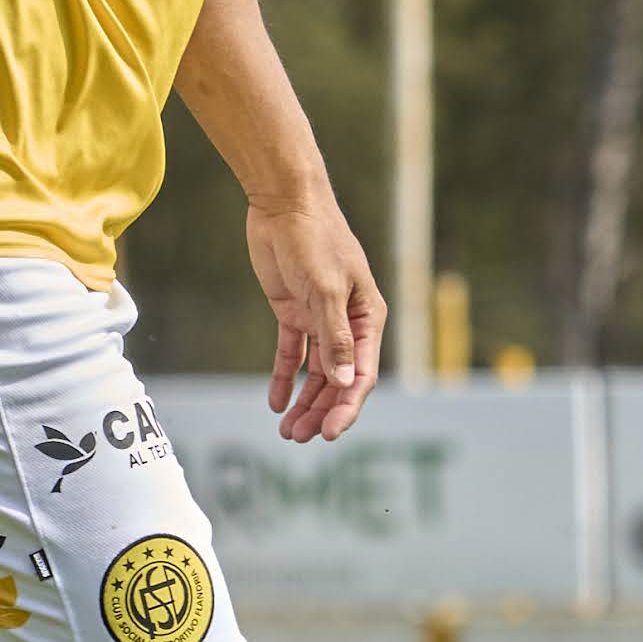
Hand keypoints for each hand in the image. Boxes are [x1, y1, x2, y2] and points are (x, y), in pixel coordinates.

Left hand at [244, 194, 384, 443]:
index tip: (328, 433)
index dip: (346, 407)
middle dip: (321, 411)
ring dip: (304, 402)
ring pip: (315, 372)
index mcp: (368, 317)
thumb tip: (343, 384)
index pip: (361, 374)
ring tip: (287, 431)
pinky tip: (275, 402)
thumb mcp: (326, 289)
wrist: (283, 203)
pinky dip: (284, 378)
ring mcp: (319, 318)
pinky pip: (292, 354)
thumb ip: (334, 338)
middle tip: (298, 438)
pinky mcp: (293, 312)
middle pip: (338, 380)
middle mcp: (347, 323)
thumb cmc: (315, 239)